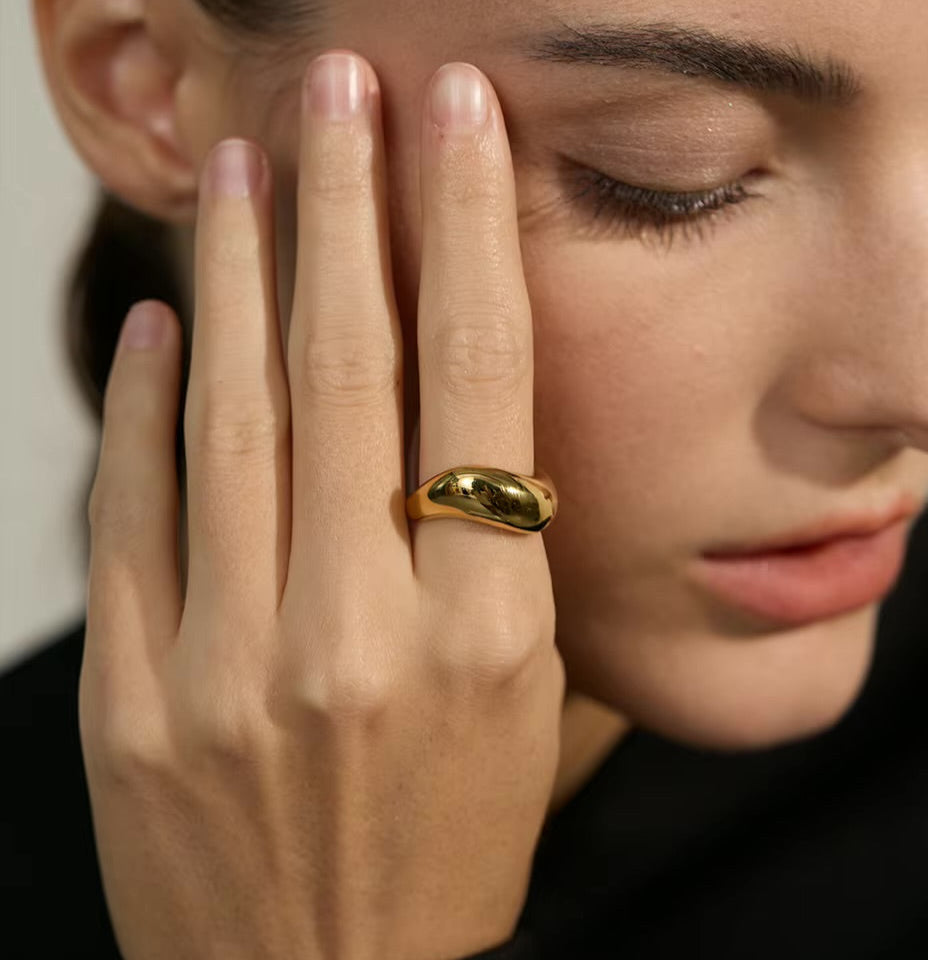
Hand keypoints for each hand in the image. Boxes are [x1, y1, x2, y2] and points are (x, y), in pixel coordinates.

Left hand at [80, 51, 564, 959]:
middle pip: (353, 367)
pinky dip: (148, 403)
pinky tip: (165, 318)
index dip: (466, 232)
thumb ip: (496, 554)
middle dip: (349, 203)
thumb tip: (456, 409)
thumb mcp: (528, 704)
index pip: (478, 384)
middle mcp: (360, 635)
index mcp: (489, 636)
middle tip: (345, 88)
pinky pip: (135, 511)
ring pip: (235, 416)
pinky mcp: (132, 699)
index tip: (456, 125)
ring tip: (245, 160)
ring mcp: (228, 666)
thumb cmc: (452, 847)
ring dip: (242, 269)